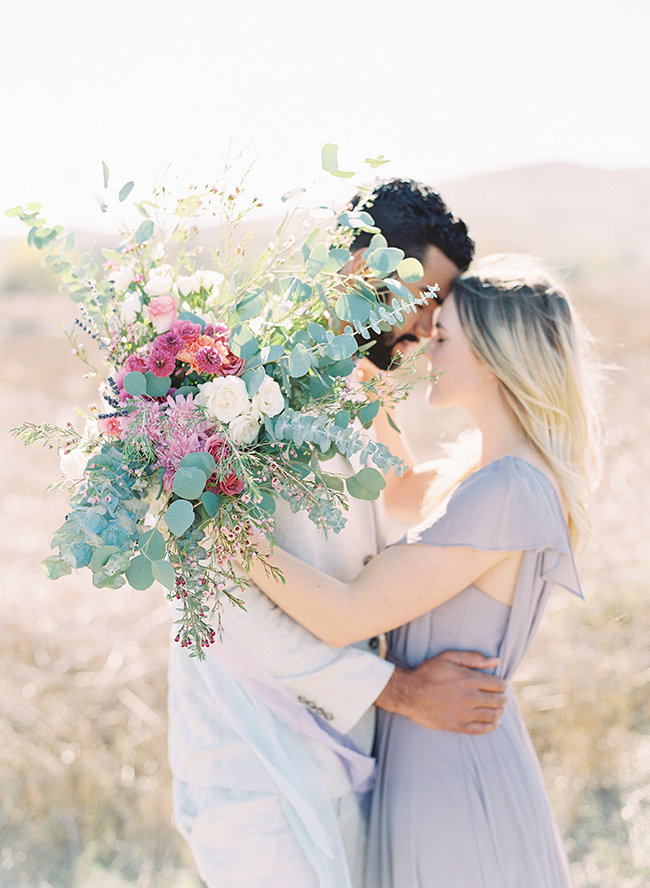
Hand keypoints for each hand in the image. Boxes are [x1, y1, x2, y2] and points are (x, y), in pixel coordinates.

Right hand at [375, 650, 506, 734]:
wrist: (408, 693)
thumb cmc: (428, 672)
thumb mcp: (449, 657)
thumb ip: (474, 658)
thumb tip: (496, 661)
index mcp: (469, 680)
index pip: (498, 685)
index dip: (502, 684)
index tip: (499, 684)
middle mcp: (470, 698)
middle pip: (498, 701)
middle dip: (503, 698)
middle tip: (500, 696)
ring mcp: (464, 714)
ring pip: (493, 716)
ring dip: (499, 711)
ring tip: (497, 707)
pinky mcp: (458, 726)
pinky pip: (482, 729)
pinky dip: (492, 726)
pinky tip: (494, 722)